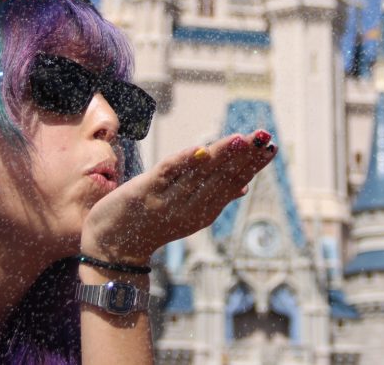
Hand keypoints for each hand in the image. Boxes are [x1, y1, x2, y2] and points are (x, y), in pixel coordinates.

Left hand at [80, 130, 276, 263]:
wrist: (112, 245)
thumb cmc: (152, 223)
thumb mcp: (187, 214)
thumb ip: (214, 199)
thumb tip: (245, 186)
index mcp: (203, 212)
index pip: (233, 183)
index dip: (253, 166)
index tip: (271, 148)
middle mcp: (189, 208)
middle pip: (221, 178)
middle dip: (244, 157)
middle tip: (265, 138)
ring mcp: (167, 200)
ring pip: (199, 174)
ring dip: (221, 156)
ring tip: (242, 140)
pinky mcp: (144, 191)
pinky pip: (168, 173)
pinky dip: (184, 161)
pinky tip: (201, 149)